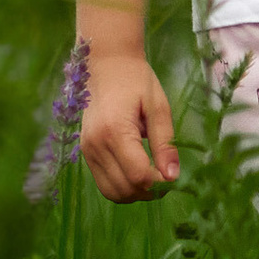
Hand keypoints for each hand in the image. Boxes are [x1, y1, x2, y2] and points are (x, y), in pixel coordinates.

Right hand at [80, 48, 180, 200]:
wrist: (106, 65)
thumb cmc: (137, 81)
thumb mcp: (158, 108)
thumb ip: (165, 144)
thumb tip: (172, 177)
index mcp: (115, 131)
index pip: (138, 175)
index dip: (159, 184)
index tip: (172, 175)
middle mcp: (95, 145)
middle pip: (124, 189)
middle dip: (148, 191)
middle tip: (165, 178)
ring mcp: (87, 150)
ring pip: (111, 192)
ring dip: (134, 192)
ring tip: (152, 176)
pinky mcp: (85, 152)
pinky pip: (103, 182)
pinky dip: (122, 185)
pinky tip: (137, 171)